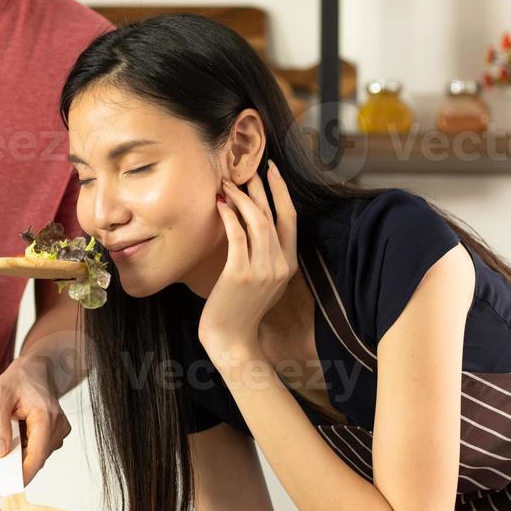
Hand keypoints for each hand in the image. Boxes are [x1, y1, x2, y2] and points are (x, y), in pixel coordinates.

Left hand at [0, 353, 71, 485]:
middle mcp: (55, 433)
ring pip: (20, 458)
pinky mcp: (45, 440)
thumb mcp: (0, 395)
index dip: (15, 474)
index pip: (35, 460)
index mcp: (47, 420)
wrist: (36, 370)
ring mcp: (52, 438)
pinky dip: (2, 445)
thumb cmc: (19, 379)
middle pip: (23, 461)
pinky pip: (22, 451)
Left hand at [198, 161, 298, 358]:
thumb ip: (265, 257)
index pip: (290, 219)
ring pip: (257, 221)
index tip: (272, 171)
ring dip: (242, 198)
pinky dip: (229, 215)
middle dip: (262, 188)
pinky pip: (237, 235)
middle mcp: (280, 265)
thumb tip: (254, 225)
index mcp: (289, 265)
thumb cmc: (241, 311)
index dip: (282, 192)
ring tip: (227, 185)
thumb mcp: (263, 282)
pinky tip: (220, 204)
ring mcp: (262, 270)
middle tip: (248, 169)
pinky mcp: (241, 273)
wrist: (233, 341)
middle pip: (274, 215)